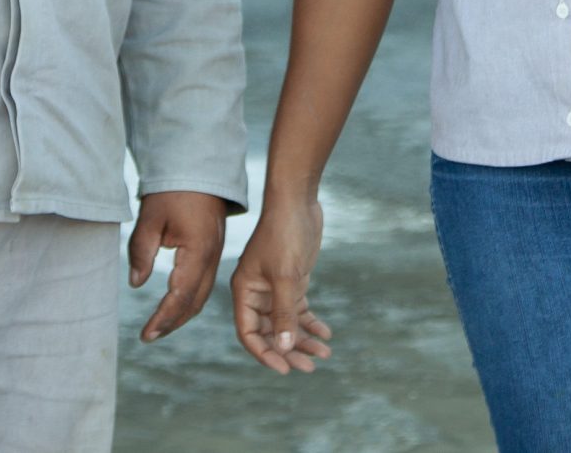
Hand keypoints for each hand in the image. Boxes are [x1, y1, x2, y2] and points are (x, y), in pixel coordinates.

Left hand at [130, 190, 228, 341]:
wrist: (199, 168)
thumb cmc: (172, 190)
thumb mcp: (150, 218)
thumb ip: (141, 252)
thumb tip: (136, 284)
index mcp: (198, 252)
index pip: (180, 296)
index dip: (163, 318)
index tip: (146, 334)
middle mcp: (212, 258)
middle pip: (194, 302)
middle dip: (172, 322)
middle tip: (149, 336)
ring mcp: (216, 254)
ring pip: (201, 295)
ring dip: (182, 314)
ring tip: (159, 326)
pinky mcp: (213, 250)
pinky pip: (204, 283)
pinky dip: (189, 299)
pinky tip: (175, 303)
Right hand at [228, 195, 334, 373]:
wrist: (297, 202)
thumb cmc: (284, 235)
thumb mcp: (285, 277)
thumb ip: (284, 314)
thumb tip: (284, 348)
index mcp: (244, 291)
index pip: (248, 332)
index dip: (264, 353)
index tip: (285, 369)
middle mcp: (256, 292)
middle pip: (268, 332)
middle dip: (288, 351)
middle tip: (310, 367)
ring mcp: (274, 288)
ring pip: (286, 324)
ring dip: (303, 340)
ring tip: (324, 354)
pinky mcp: (292, 281)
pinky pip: (299, 310)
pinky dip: (311, 323)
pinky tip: (326, 334)